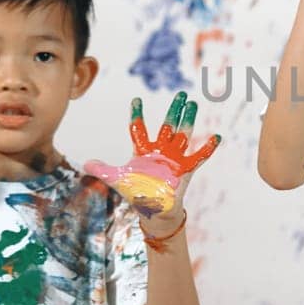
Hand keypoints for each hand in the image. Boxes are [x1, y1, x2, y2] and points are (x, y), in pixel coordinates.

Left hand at [85, 92, 219, 218]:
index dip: (137, 115)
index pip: (139, 129)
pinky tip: (216, 137)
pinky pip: (198, 157)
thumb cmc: (137, 193)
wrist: (153, 210)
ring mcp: (174, 159)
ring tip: (193, 105)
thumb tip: (86, 163)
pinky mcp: (185, 169)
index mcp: (143, 151)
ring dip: (188, 120)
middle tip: (181, 94)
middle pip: (168, 126)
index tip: (136, 100)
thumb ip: (103, 169)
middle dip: (174, 110)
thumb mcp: (117, 180)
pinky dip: (207, 148)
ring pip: (182, 134)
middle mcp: (160, 151)